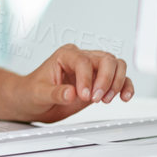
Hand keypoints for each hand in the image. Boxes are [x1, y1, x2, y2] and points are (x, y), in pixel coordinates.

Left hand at [5, 45, 134, 122]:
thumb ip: (55, 93)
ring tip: (104, 100)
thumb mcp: (38, 94)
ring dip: (116, 83)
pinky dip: (125, 86)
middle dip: (106, 80)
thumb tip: (71, 93)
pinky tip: (124, 97)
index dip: (87, 79)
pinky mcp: (100, 81)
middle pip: (106, 59)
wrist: (33, 102)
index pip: (83, 61)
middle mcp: (81, 58)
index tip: (85, 96)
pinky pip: (120, 78)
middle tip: (96, 99)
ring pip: (117, 66)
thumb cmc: (31, 92)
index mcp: (65, 55)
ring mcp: (92, 69)